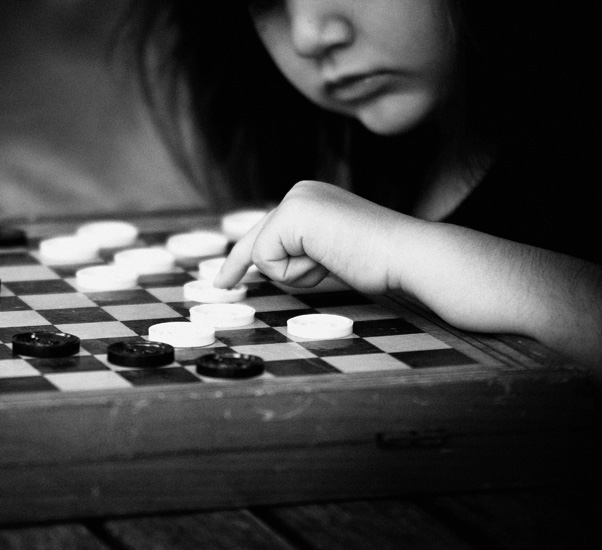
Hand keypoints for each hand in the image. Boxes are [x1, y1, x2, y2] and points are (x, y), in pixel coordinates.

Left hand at [215, 181, 417, 293]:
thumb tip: (266, 265)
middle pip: (255, 241)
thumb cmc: (376, 259)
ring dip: (296, 273)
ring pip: (264, 254)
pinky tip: (327, 259)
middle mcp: (299, 192)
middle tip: (217, 285)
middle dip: (237, 265)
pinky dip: (295, 272)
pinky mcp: (292, 214)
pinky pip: (269, 260)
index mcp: (309, 197)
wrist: (405, 254)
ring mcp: (295, 199)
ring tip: (332, 262)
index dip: (240, 257)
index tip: (224, 276)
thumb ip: (300, 251)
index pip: (267, 232)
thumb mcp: (327, 252)